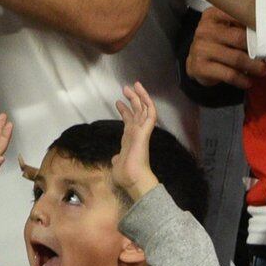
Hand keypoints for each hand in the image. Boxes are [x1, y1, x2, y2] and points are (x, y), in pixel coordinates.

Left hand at [112, 83, 160, 200]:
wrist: (132, 180)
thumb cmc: (125, 175)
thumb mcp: (118, 164)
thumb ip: (118, 158)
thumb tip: (116, 158)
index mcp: (131, 140)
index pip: (130, 122)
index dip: (125, 111)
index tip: (119, 102)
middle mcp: (137, 134)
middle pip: (137, 112)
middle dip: (133, 100)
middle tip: (126, 88)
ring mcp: (142, 132)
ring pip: (144, 110)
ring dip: (140, 97)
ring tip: (133, 85)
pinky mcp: (145, 133)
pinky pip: (150, 115)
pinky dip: (147, 104)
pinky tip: (144, 95)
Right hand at [186, 7, 258, 89]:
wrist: (197, 61)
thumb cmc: (219, 42)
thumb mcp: (226, 28)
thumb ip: (243, 25)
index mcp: (212, 15)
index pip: (237, 15)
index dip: (255, 24)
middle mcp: (204, 30)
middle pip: (239, 38)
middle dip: (258, 48)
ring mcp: (200, 48)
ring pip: (236, 58)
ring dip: (254, 66)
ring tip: (263, 70)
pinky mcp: (200, 67)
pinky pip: (229, 74)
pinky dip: (242, 79)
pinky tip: (249, 82)